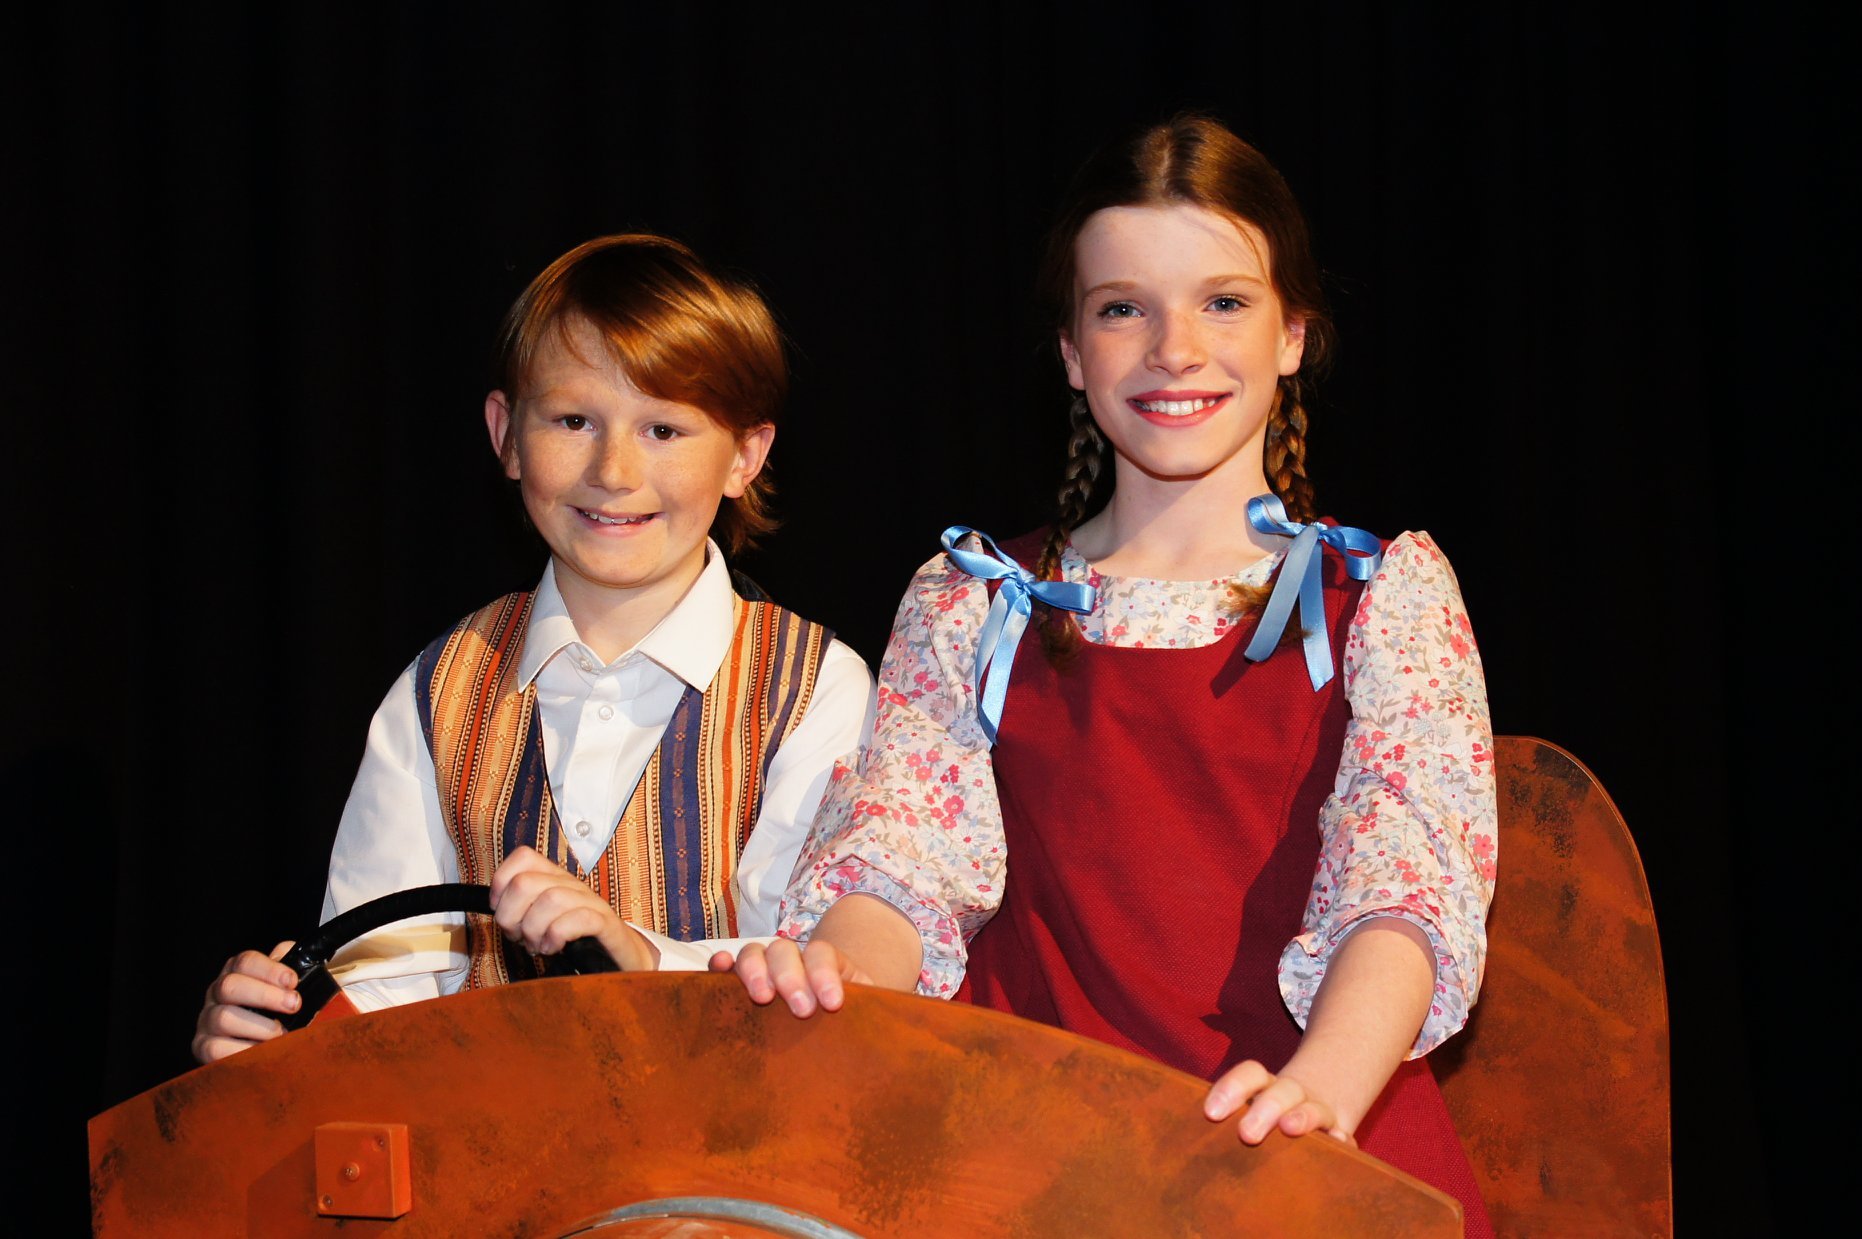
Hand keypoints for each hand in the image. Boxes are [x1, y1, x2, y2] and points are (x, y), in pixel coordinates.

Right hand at [192, 941, 298, 1063]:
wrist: (264, 1046)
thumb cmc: (278, 1010)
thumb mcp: (284, 985)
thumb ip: (290, 963)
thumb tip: (289, 952)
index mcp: (236, 972)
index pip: (245, 961)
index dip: (270, 970)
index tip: (293, 981)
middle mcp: (216, 993)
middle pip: (230, 986)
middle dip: (265, 996)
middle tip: (293, 1005)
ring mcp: (207, 1020)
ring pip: (223, 1018)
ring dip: (259, 1027)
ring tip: (281, 1034)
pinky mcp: (203, 1047)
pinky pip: (216, 1049)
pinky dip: (243, 1051)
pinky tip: (263, 1051)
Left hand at [488, 846, 656, 970]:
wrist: (623, 959)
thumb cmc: (579, 941)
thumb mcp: (545, 921)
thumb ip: (521, 909)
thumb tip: (492, 907)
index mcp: (556, 879)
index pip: (523, 857)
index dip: (501, 883)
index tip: (501, 909)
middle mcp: (572, 884)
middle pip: (526, 883)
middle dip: (511, 916)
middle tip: (519, 936)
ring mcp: (591, 902)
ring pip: (551, 899)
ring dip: (534, 930)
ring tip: (538, 946)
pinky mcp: (606, 924)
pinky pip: (579, 918)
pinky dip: (557, 936)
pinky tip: (554, 948)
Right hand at [723, 936, 872, 1016]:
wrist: (837, 1021)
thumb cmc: (856, 1023)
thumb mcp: (871, 1017)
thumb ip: (882, 1019)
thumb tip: (917, 1040)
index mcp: (830, 963)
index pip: (824, 955)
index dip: (826, 975)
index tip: (834, 1003)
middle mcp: (797, 959)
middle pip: (786, 949)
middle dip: (792, 976)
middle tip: (801, 1010)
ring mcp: (768, 968)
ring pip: (756, 952)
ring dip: (755, 970)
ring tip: (760, 997)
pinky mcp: (744, 984)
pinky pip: (728, 967)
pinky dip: (720, 966)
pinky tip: (716, 972)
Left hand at [1204, 1059, 1356, 1146]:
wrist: (1316, 1098)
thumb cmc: (1264, 1115)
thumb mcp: (1245, 1111)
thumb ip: (1225, 1119)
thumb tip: (1186, 1147)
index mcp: (1264, 1086)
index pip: (1250, 1075)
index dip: (1231, 1088)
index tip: (1211, 1113)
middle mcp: (1291, 1094)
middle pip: (1280, 1091)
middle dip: (1263, 1109)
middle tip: (1246, 1134)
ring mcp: (1318, 1111)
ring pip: (1312, 1109)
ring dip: (1302, 1116)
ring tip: (1290, 1127)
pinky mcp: (1339, 1133)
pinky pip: (1343, 1136)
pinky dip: (1342, 1140)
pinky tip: (1338, 1143)